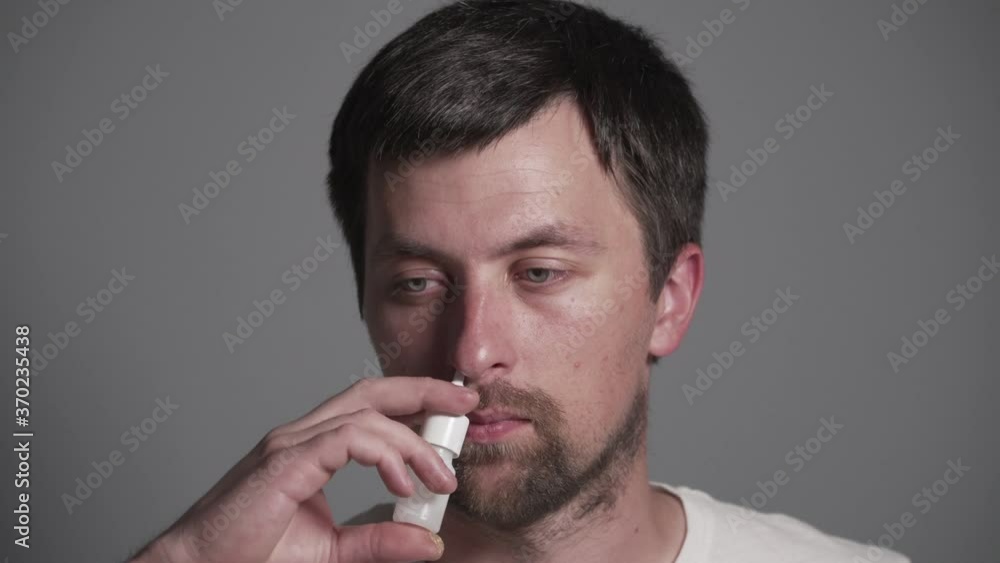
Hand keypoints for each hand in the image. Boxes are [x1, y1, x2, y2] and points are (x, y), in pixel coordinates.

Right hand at [132, 376, 478, 562]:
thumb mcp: (334, 552)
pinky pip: (348, 439)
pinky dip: (385, 455)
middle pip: (373, 391)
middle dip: (425, 391)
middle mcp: (301, 435)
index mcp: (312, 447)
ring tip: (442, 476)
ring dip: (414, 441)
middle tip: (468, 404)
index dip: (415, 402)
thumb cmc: (253, 557)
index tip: (457, 417)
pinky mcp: (284, 461)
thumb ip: (380, 542)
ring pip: (367, 414)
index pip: (372, 407)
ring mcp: (291, 443)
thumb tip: (431, 542)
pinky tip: (403, 484)